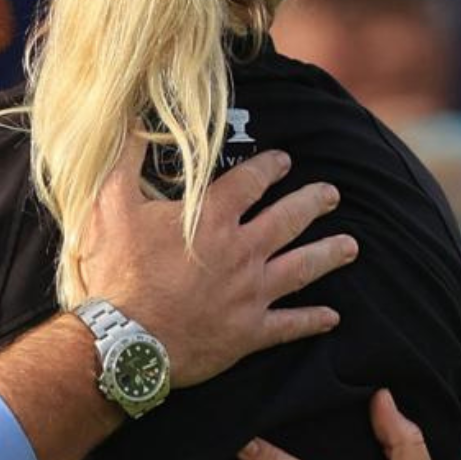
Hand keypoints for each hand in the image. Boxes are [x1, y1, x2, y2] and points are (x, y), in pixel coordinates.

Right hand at [80, 142, 357, 387]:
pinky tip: (332, 317)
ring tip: (350, 246)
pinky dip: (313, 320)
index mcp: (211, 218)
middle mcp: (241, 251)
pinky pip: (290, 325)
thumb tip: (131, 118)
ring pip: (302, 268)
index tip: (283, 160)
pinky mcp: (249, 332)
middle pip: (289, 219)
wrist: (123, 341)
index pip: (251, 181)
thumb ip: (125, 158)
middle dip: (313, 202)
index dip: (269, 167)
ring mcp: (250, 293)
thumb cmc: (116, 272)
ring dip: (329, 254)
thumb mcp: (109, 205)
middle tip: (331, 195)